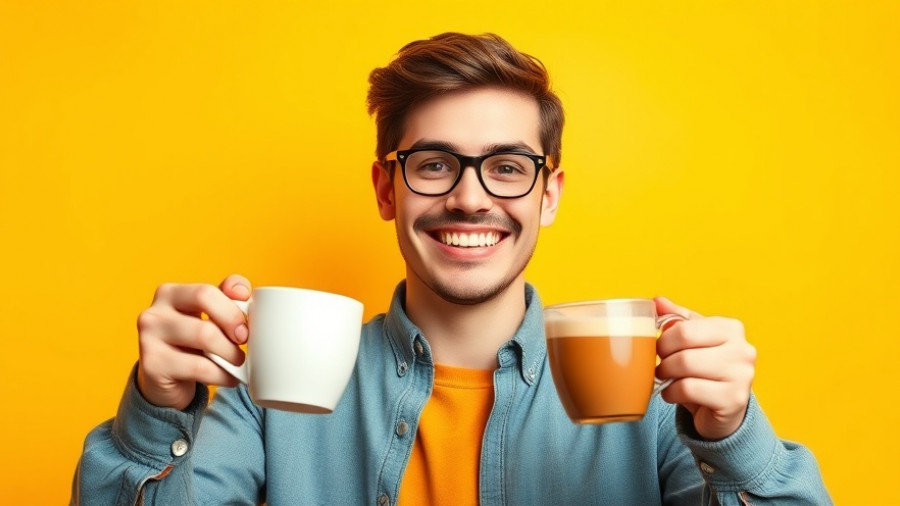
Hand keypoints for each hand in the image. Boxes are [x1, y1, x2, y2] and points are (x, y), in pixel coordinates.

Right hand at [136, 274, 251, 409]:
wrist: (164, 380)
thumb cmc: (191, 343)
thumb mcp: (208, 316)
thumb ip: (227, 297)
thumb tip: (242, 291)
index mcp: (169, 294)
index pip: (206, 292)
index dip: (232, 308)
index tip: (245, 325)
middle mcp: (154, 313)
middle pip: (204, 310)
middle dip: (233, 327)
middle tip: (244, 343)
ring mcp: (149, 339)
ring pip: (204, 336)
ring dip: (230, 353)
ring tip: (238, 362)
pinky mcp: (153, 365)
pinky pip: (200, 368)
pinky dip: (223, 374)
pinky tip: (230, 377)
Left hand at [654, 297, 756, 439]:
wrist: (723, 408)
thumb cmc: (704, 369)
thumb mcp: (693, 340)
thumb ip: (676, 319)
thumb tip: (657, 301)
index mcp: (731, 328)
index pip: (683, 328)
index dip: (663, 340)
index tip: (660, 349)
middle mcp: (742, 349)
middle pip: (683, 349)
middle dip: (664, 360)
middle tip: (661, 367)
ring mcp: (741, 375)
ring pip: (685, 368)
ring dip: (666, 376)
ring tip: (667, 379)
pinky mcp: (733, 399)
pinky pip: (688, 390)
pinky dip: (671, 393)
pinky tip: (674, 394)